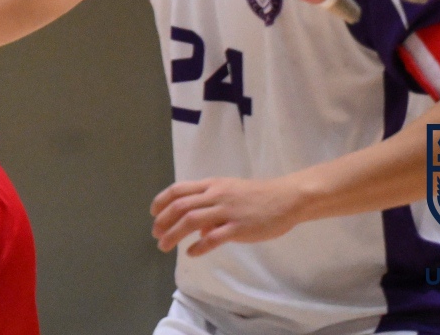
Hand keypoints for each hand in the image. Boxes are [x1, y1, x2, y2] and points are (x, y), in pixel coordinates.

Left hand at [151, 174, 305, 254]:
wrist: (286, 198)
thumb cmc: (257, 196)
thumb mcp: (229, 192)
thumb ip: (210, 205)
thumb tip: (198, 231)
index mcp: (211, 185)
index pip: (178, 190)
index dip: (161, 201)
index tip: (153, 214)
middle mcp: (215, 195)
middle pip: (180, 206)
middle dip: (163, 221)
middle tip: (155, 234)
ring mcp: (227, 211)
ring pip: (191, 220)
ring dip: (174, 234)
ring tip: (164, 246)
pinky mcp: (239, 227)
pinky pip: (214, 237)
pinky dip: (200, 246)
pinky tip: (192, 253)